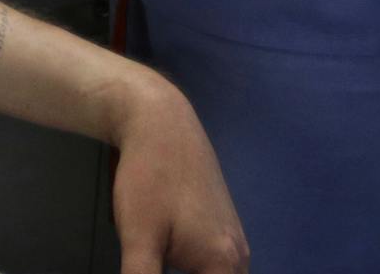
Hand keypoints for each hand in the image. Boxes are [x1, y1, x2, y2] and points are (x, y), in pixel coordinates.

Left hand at [108, 76, 248, 273]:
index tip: (157, 268)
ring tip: (155, 259)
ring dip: (192, 272)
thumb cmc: (149, 179)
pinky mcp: (222, 225)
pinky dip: (196, 269)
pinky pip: (214, 264)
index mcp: (225, 266)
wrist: (159, 121)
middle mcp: (239, 257)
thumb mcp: (140, 240)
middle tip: (151, 263)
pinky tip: (165, 256)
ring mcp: (233, 239)